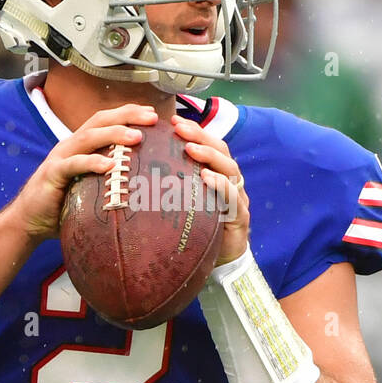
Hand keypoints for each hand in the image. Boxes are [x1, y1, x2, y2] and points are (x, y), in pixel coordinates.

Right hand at [8, 103, 158, 240]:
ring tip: (137, 136)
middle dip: (127, 115)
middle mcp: (71, 146)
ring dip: (114, 134)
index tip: (153, 114)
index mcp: (81, 146)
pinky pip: (73, 164)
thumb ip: (110, 180)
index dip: (128, 113)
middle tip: (152, 118)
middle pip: (100, 121)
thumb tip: (144, 185)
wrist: (30, 220)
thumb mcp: (91, 187)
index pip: (106, 121)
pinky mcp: (52, 174)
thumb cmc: (64, 205)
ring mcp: (61, 157)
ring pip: (88, 137)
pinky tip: (109, 165)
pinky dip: (92, 162)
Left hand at [171, 114, 248, 266]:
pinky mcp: (240, 217)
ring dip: (210, 156)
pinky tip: (207, 178)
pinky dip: (221, 185)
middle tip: (180, 128)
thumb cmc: (200, 229)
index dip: (195, 131)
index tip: (174, 120)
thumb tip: (141, 171)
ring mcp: (238, 198)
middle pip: (221, 151)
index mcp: (218, 175)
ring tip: (191, 148)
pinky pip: (233, 197)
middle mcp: (231, 182)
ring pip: (230, 170)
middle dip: (201, 136)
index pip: (210, 146)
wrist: (221, 261)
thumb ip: (174, 186)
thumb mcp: (185, 203)